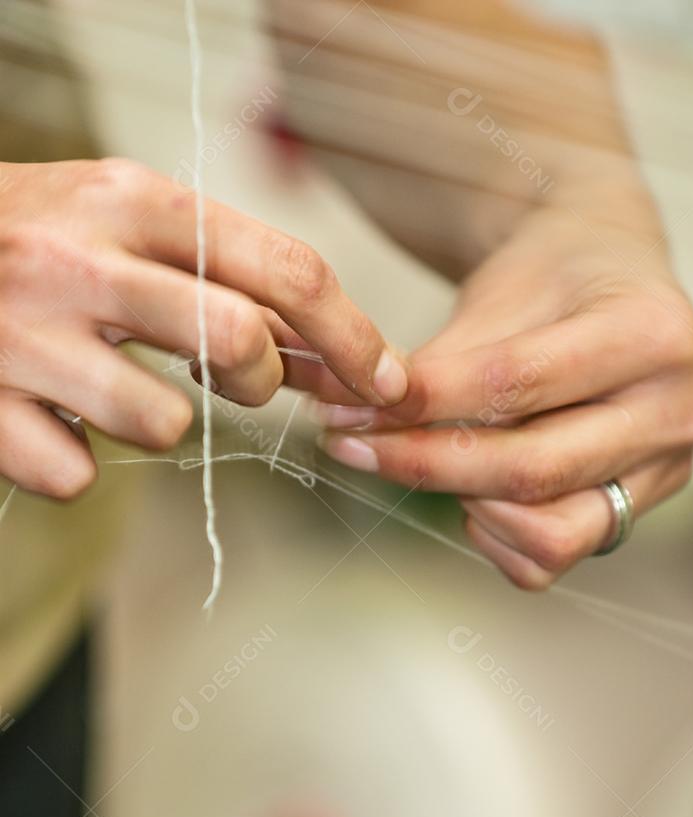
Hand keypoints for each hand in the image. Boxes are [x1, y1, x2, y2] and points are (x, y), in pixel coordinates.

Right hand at [0, 158, 404, 498]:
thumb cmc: (29, 239)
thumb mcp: (121, 222)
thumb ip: (217, 273)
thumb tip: (322, 349)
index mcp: (131, 199)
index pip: (283, 269)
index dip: (354, 337)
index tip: (390, 383)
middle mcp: (79, 258)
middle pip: (238, 342)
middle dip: (262, 381)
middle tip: (239, 381)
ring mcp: (23, 336)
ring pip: (164, 423)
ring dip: (159, 421)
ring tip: (109, 386)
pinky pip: (79, 475)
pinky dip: (75, 460)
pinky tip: (43, 415)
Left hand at [289, 202, 692, 588]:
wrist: (608, 277)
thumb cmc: (557, 276)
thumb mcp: (498, 292)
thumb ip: (438, 364)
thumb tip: (354, 413)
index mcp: (650, 335)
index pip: (515, 385)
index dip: (422, 403)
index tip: (350, 407)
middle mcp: (677, 410)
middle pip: (533, 470)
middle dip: (425, 464)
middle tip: (352, 446)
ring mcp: (665, 469)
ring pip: (550, 532)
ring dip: (466, 506)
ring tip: (422, 461)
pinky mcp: (638, 509)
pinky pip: (553, 559)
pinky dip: (497, 536)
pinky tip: (470, 491)